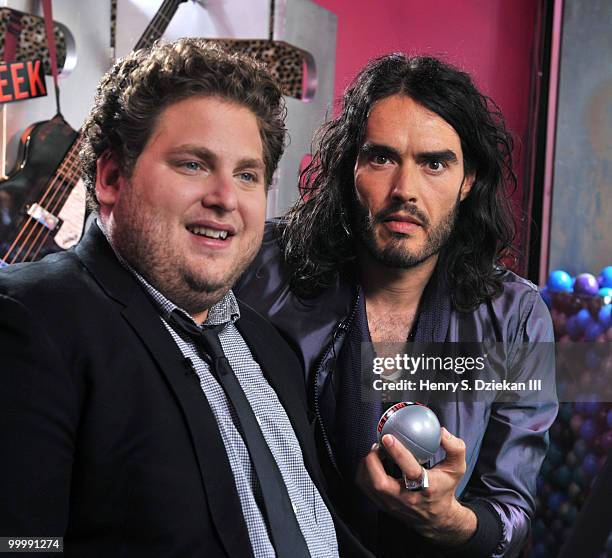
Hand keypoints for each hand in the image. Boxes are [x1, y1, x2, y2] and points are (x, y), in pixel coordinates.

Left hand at [355, 427, 476, 546]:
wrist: (437, 518)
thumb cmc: (444, 489)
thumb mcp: (457, 468)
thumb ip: (455, 447)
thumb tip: (441, 431)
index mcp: (426, 488)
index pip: (410, 471)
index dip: (398, 452)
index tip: (388, 437)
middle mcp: (407, 498)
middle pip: (380, 483)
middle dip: (373, 460)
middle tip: (377, 444)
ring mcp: (393, 504)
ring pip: (368, 485)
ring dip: (367, 464)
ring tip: (375, 451)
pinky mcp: (383, 505)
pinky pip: (365, 487)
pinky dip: (365, 471)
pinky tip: (374, 462)